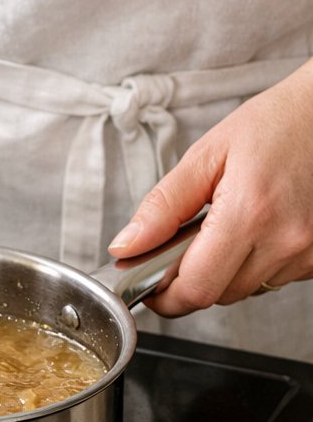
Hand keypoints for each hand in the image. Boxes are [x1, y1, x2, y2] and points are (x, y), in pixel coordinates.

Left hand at [107, 61, 312, 315]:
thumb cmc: (276, 124)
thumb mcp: (208, 155)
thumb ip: (163, 206)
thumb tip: (126, 247)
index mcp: (250, 213)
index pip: (196, 290)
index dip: (165, 297)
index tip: (150, 286)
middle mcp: (285, 240)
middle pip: (218, 296)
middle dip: (191, 278)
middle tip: (186, 242)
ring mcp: (308, 253)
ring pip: (245, 291)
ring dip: (225, 271)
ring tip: (229, 225)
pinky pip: (274, 280)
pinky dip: (256, 264)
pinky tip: (258, 229)